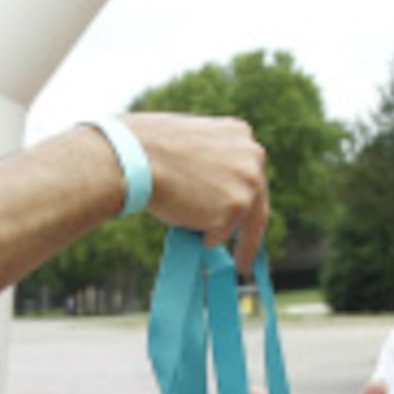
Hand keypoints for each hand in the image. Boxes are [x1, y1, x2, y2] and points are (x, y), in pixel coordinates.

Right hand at [125, 112, 268, 271]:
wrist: (134, 158)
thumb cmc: (148, 150)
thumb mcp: (191, 142)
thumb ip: (211, 161)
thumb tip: (212, 189)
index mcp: (240, 134)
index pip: (249, 174)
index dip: (245, 199)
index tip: (245, 219)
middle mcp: (253, 155)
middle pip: (258, 202)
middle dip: (250, 232)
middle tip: (244, 260)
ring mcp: (248, 182)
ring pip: (243, 222)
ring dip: (221, 233)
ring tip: (197, 234)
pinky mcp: (237, 207)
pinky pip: (222, 233)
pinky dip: (205, 235)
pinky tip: (184, 217)